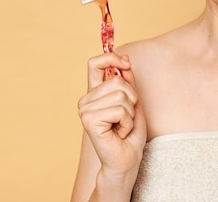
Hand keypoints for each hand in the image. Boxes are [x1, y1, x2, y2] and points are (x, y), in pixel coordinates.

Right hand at [77, 53, 145, 176]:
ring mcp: (85, 110)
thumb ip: (127, 82)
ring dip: (130, 113)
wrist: (126, 160)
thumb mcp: (133, 102)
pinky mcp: (89, 120)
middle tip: (127, 117)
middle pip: (117, 81)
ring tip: (123, 126)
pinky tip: (120, 133)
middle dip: (132, 98)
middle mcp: (86, 100)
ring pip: (120, 95)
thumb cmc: (130, 133)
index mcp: (94, 93)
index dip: (110, 58)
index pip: (95, 64)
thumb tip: (125, 60)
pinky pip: (120, 110)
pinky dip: (127, 122)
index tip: (126, 63)